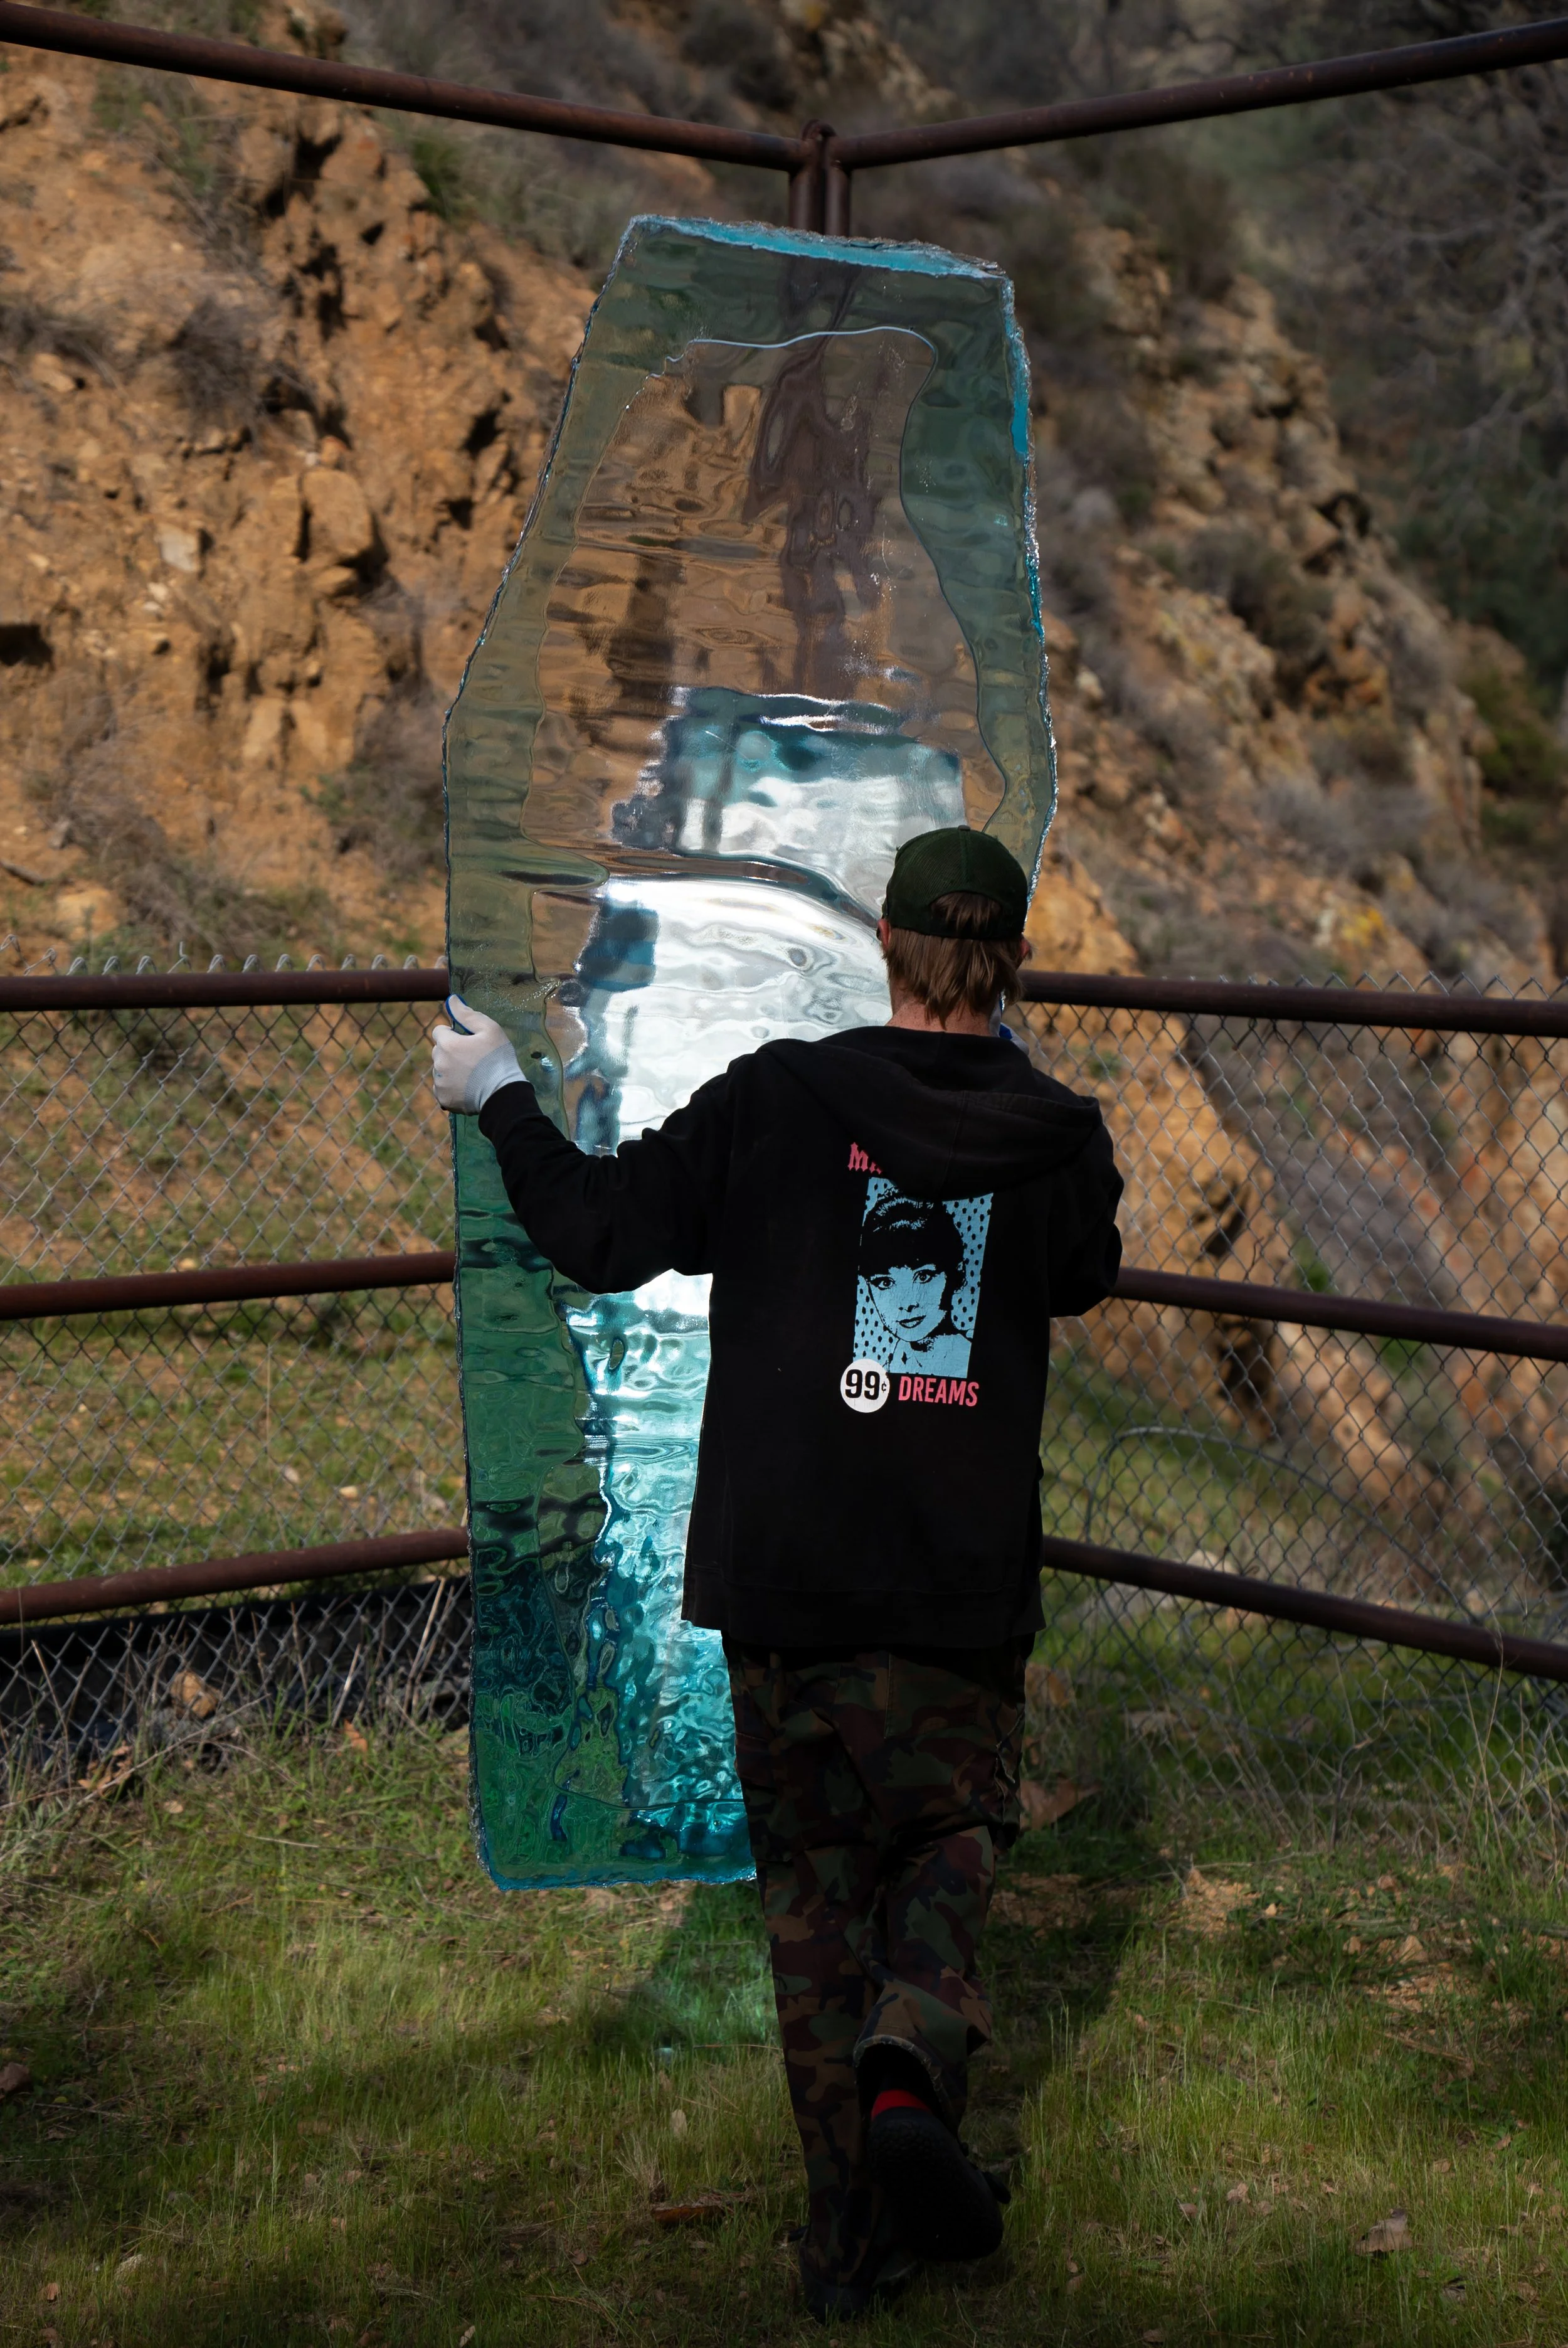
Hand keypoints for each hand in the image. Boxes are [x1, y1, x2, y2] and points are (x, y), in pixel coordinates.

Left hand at [431, 995, 525, 1114]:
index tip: (467, 1041)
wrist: (503, 1093)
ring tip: (472, 1075)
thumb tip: (451, 1000)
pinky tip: (467, 1087)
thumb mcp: (490, 1029)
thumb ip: (467, 1014)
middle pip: (439, 1051)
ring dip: (451, 1069)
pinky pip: (442, 1087)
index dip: (453, 1034)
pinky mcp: (443, 1098)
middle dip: (451, 1051)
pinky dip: (451, 1087)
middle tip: (472, 1059)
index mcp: (447, 1044)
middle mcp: (439, 1062)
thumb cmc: (499, 1058)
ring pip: (440, 1069)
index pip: (439, 1031)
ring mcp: (440, 1082)